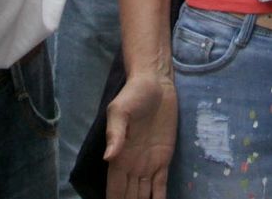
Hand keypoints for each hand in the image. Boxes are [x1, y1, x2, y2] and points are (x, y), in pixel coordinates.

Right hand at [104, 72, 177, 198]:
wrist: (155, 83)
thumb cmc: (133, 94)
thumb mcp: (120, 110)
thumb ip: (115, 134)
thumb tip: (108, 158)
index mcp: (118, 158)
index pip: (114, 190)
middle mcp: (131, 166)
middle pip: (128, 197)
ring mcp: (148, 165)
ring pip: (143, 196)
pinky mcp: (164, 160)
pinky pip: (161, 186)